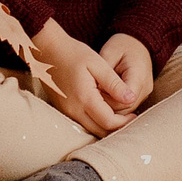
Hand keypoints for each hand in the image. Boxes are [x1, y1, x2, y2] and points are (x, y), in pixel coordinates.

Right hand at [31, 20, 134, 134]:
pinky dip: (94, 121)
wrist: (47, 49)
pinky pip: (81, 123)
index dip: (124, 122)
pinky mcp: (62, 109)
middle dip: (116, 128)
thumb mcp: (98, 64)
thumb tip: (131, 99)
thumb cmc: (73, 53)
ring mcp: (66, 111)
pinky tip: (103, 110)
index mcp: (84, 98)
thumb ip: (114, 84)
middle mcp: (73, 110)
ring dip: (105, 126)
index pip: (108, 122)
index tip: (135, 115)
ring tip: (119, 115)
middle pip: (99, 131)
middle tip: (129, 118)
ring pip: (90, 129)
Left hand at [97, 34, 153, 111]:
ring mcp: (144, 94)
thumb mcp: (109, 54)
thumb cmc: (121, 46)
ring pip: (125, 112)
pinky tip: (102, 99)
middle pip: (125, 109)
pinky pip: (126, 108)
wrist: (137, 43)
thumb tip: (96, 93)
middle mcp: (145, 88)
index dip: (107, 101)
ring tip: (95, 97)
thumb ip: (104, 74)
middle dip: (107, 107)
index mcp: (139, 76)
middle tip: (91, 96)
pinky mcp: (140, 97)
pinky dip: (113, 106)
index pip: (124, 100)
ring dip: (109, 108)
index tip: (94, 93)